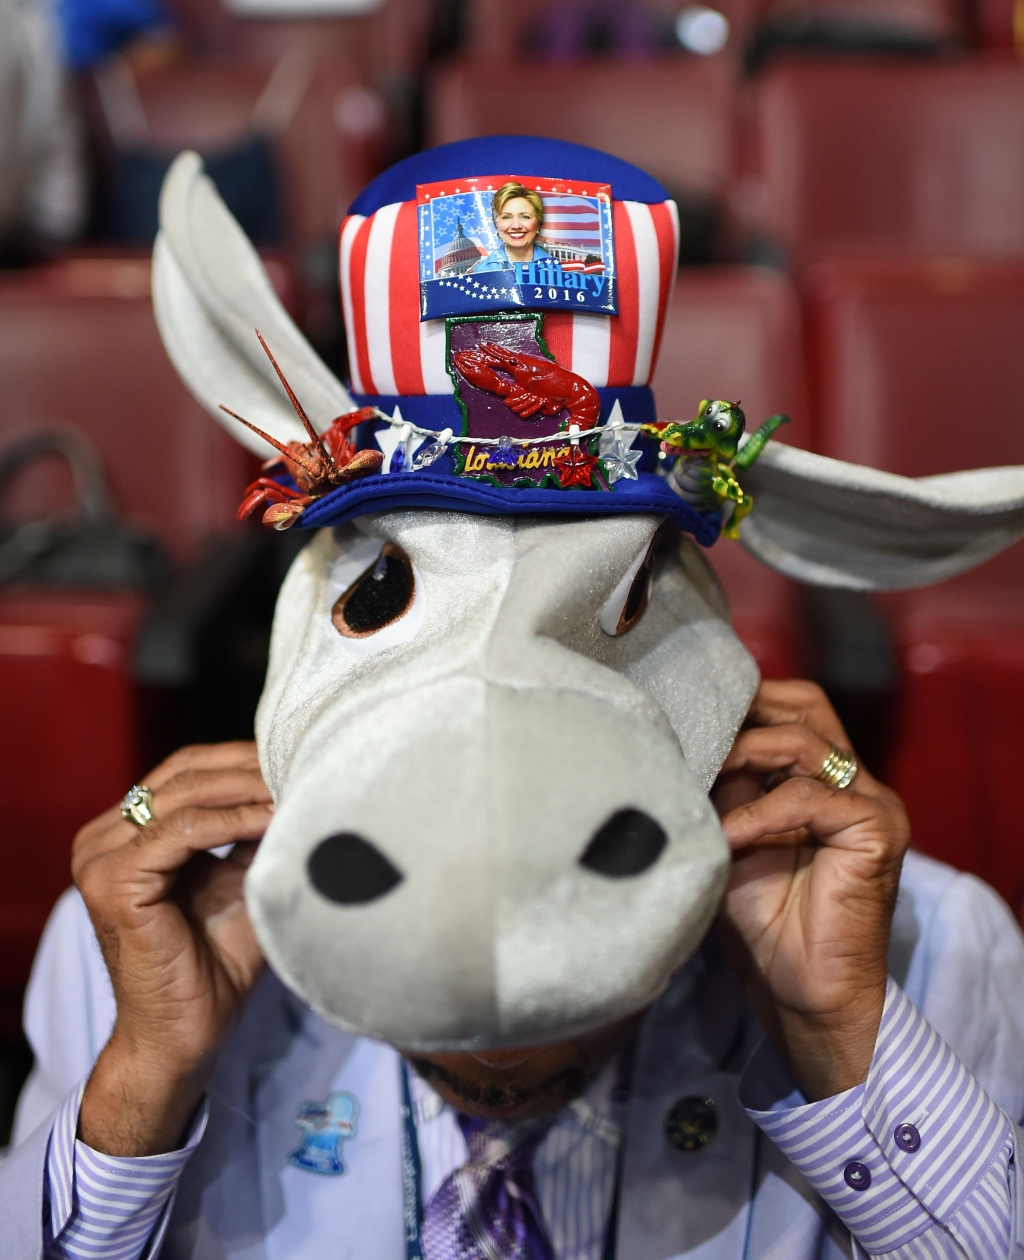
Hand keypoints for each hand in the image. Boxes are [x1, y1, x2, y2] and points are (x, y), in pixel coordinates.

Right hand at [73, 742, 272, 1154]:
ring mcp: (100, 858)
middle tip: (306, 761)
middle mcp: (102, 838)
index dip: (245, 759)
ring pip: (185, 796)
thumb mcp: (243, 877)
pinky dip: (232, 820)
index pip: (188, 769)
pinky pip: (180, 832)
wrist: (187, 1034)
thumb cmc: (217, 961)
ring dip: (247, 788)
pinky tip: (273, 817)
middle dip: (251, 767)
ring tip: (297, 784)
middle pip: (186, 774)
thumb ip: (257, 829)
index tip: (301, 755)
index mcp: (124, 831)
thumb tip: (301, 775)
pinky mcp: (112, 883)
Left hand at [712, 681, 909, 1101]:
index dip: (741, 704)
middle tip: (698, 729)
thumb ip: (723, 786)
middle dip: (749, 709)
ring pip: (805, 741)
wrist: (802, 995)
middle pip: (807, 705)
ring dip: (743, 754)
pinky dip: (762, 811)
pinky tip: (730, 835)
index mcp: (822, 778)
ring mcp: (871, 803)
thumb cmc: (762, 921)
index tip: (685, 710)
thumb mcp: (730, 835)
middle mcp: (853, 782)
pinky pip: (812, 798)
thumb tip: (688, 734)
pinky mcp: (877, 831)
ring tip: (702, 777)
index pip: (789, 710)